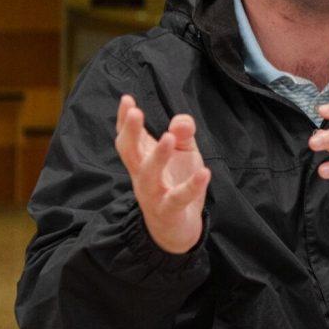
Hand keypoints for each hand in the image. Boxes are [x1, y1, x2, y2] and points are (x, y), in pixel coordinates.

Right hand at [114, 94, 210, 253]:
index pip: (127, 137)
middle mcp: (142, 175)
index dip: (124, 120)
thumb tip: (181, 121)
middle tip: (135, 112)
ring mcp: (153, 194)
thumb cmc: (176, 183)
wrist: (177, 228)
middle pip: (129, 152)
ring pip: (149, 175)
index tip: (127, 99)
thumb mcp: (184, 153)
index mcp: (141, 159)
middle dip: (130, 132)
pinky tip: (205, 172)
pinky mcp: (169, 211)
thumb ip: (183, 134)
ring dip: (158, 156)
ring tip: (169, 138)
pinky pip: (178, 198)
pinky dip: (191, 186)